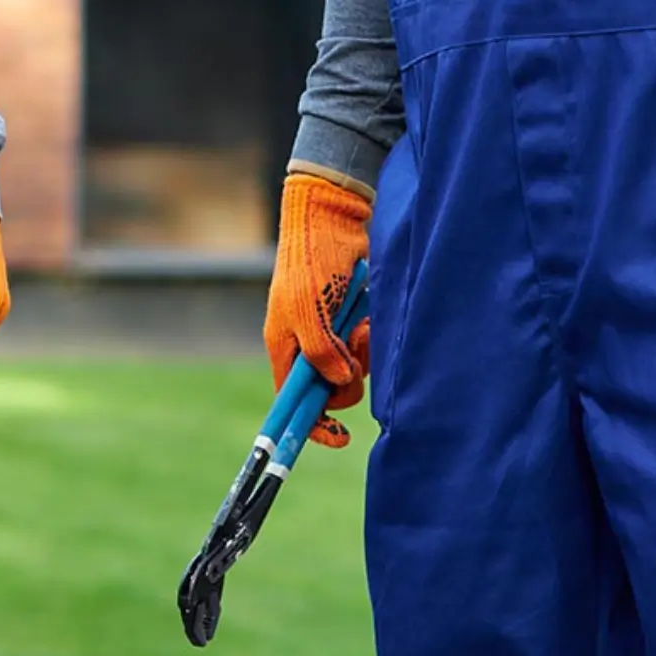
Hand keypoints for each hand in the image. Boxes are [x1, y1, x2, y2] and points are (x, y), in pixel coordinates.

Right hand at [263, 172, 370, 446]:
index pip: (292, 401)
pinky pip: (366, 342)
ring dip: (363, 353)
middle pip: (328, 386)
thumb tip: (340, 385)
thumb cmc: (312, 261)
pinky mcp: (351, 315)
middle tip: (354, 355)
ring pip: (352, 365)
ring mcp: (329, 328)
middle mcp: (305, 341)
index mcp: (284, 345)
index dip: (312, 425)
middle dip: (347, 379)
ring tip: (363, 326)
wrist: (332, 215)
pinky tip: (369, 316)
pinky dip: (371, 336)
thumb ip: (321, 354)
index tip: (339, 439)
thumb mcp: (309, 313)